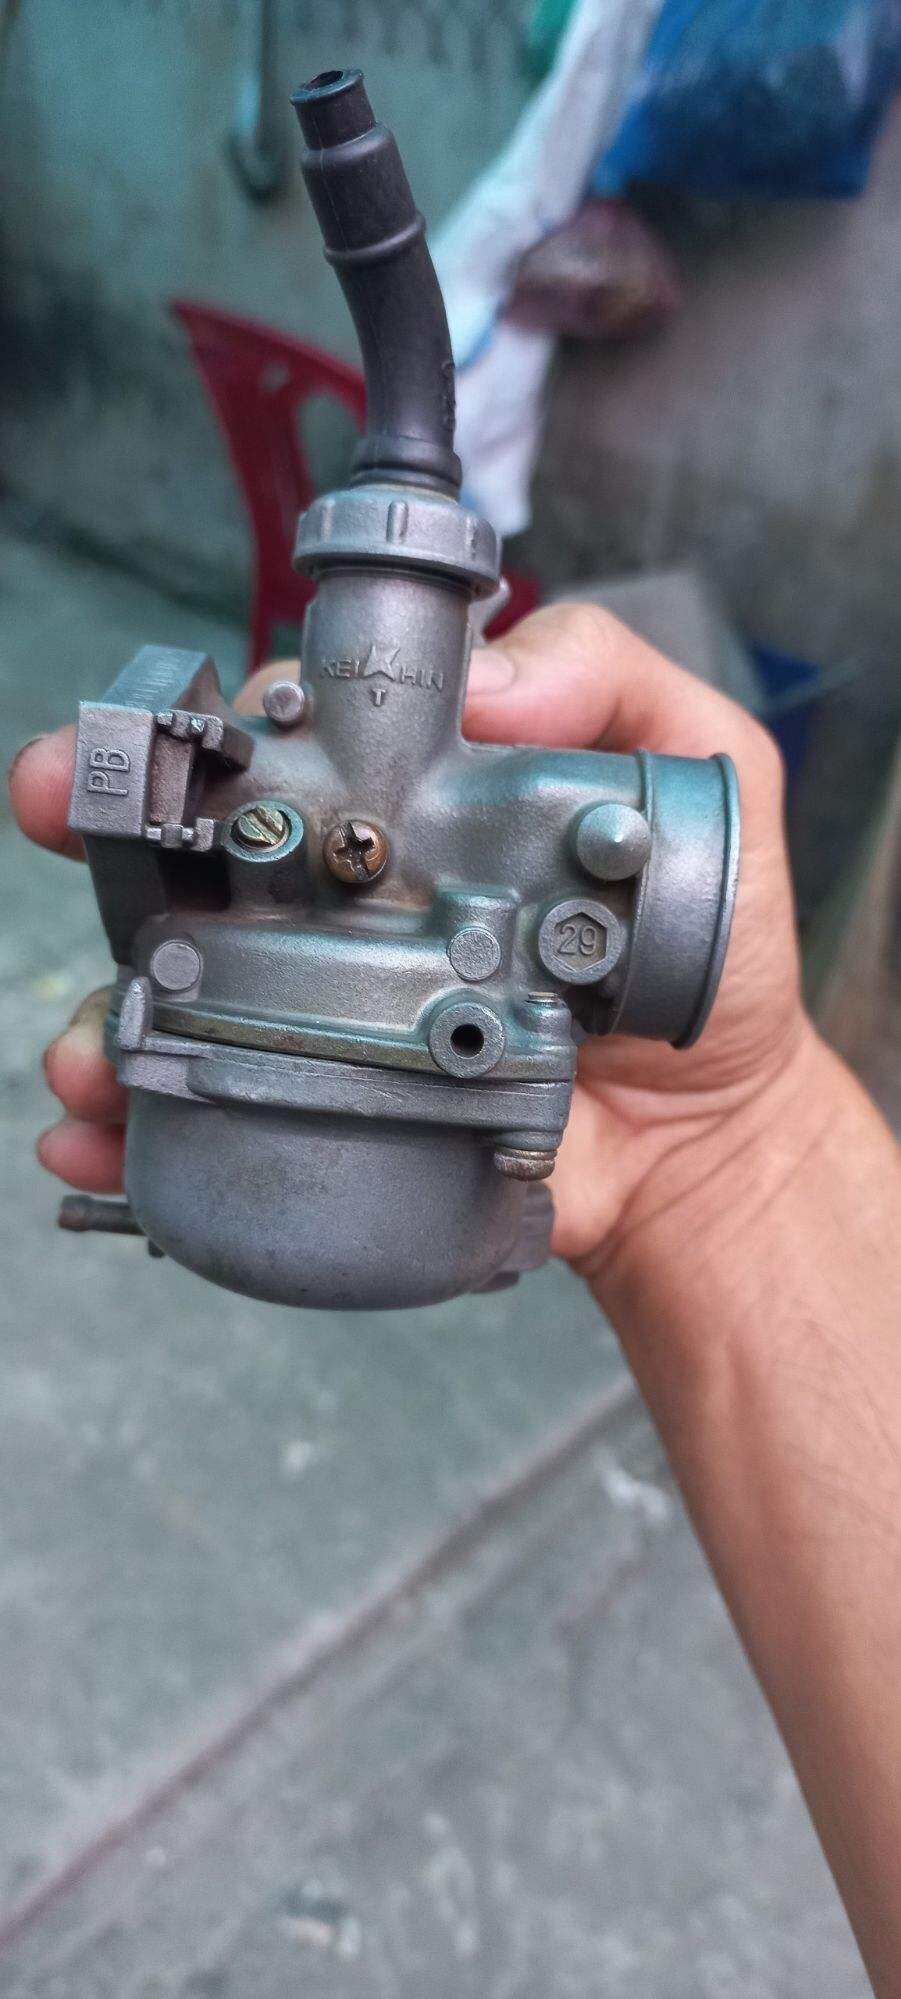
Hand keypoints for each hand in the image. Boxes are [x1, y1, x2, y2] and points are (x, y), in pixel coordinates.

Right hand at [11, 608, 804, 1263]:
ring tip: (93, 1045)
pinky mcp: (329, 1109)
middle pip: (206, 845)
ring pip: (183, 983)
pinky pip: (211, 1107)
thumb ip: (617, 689)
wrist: (711, 1140)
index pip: (306, 736)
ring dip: (109, 1003)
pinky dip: (132, 1128)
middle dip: (112, 820)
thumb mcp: (706, 785)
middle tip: (61, 805)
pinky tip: (96, 1140)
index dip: (235, 722)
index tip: (190, 730)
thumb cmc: (709, 961)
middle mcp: (356, 895)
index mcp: (427, 807)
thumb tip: (486, 681)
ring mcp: (331, 1006)